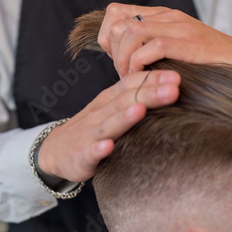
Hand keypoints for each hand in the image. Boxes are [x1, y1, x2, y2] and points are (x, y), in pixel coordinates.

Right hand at [37, 70, 180, 181]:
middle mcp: (100, 113)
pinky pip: (90, 152)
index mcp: (109, 100)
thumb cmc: (92, 127)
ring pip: (109, 124)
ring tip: (140, 110)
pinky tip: (108, 147)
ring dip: (124, 117)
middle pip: (126, 101)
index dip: (152, 79)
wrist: (55, 150)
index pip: (131, 84)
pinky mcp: (81, 156)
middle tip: (173, 88)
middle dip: (149, 94)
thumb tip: (168, 85)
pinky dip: (98, 149)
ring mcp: (90, 134)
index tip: (176, 75)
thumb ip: (133, 96)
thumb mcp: (110, 107)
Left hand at [98, 2, 231, 77]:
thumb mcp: (175, 48)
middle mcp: (167, 16)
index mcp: (161, 15)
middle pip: (117, 23)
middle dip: (113, 52)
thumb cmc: (209, 61)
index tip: (115, 58)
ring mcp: (178, 27)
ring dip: (124, 59)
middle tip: (124, 72)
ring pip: (131, 32)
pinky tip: (145, 77)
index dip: (107, 37)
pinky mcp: (189, 42)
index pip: (115, 13)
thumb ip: (151, 46)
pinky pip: (152, 46)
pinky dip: (140, 64)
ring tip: (132, 77)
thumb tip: (122, 60)